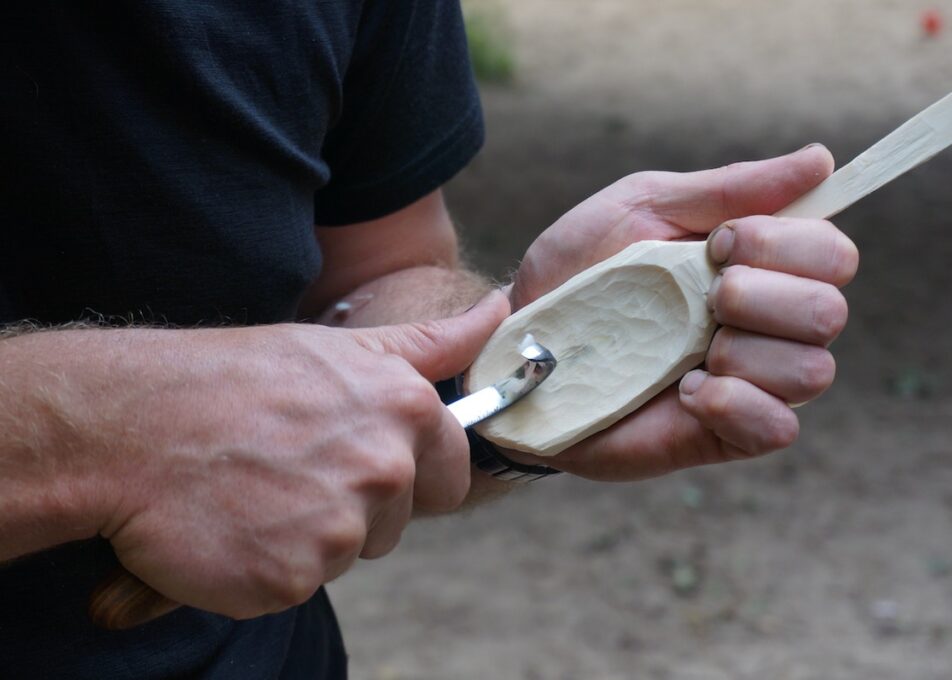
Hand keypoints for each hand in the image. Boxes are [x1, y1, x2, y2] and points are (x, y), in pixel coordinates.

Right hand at [98, 291, 507, 617]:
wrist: (130, 425)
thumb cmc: (232, 379)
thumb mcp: (340, 348)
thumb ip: (431, 344)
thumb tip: (502, 309)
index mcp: (405, 408)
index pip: (450, 473)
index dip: (411, 476)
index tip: (361, 465)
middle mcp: (386, 466)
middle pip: (398, 519)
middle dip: (358, 508)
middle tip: (292, 472)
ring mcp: (341, 526)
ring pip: (347, 553)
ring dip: (309, 536)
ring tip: (256, 492)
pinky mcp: (295, 576)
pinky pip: (298, 584)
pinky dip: (266, 567)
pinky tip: (234, 526)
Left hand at [507, 145, 857, 479]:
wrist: (522, 344)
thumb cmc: (582, 273)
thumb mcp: (643, 209)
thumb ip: (729, 188)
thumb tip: (821, 161)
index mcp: (759, 266)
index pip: (832, 253)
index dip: (785, 243)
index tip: (716, 242)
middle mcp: (767, 325)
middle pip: (829, 311)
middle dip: (763, 295)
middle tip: (701, 296)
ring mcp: (750, 383)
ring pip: (812, 369)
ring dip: (745, 350)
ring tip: (688, 348)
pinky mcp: (724, 435)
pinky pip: (779, 428)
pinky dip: (737, 403)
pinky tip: (686, 391)